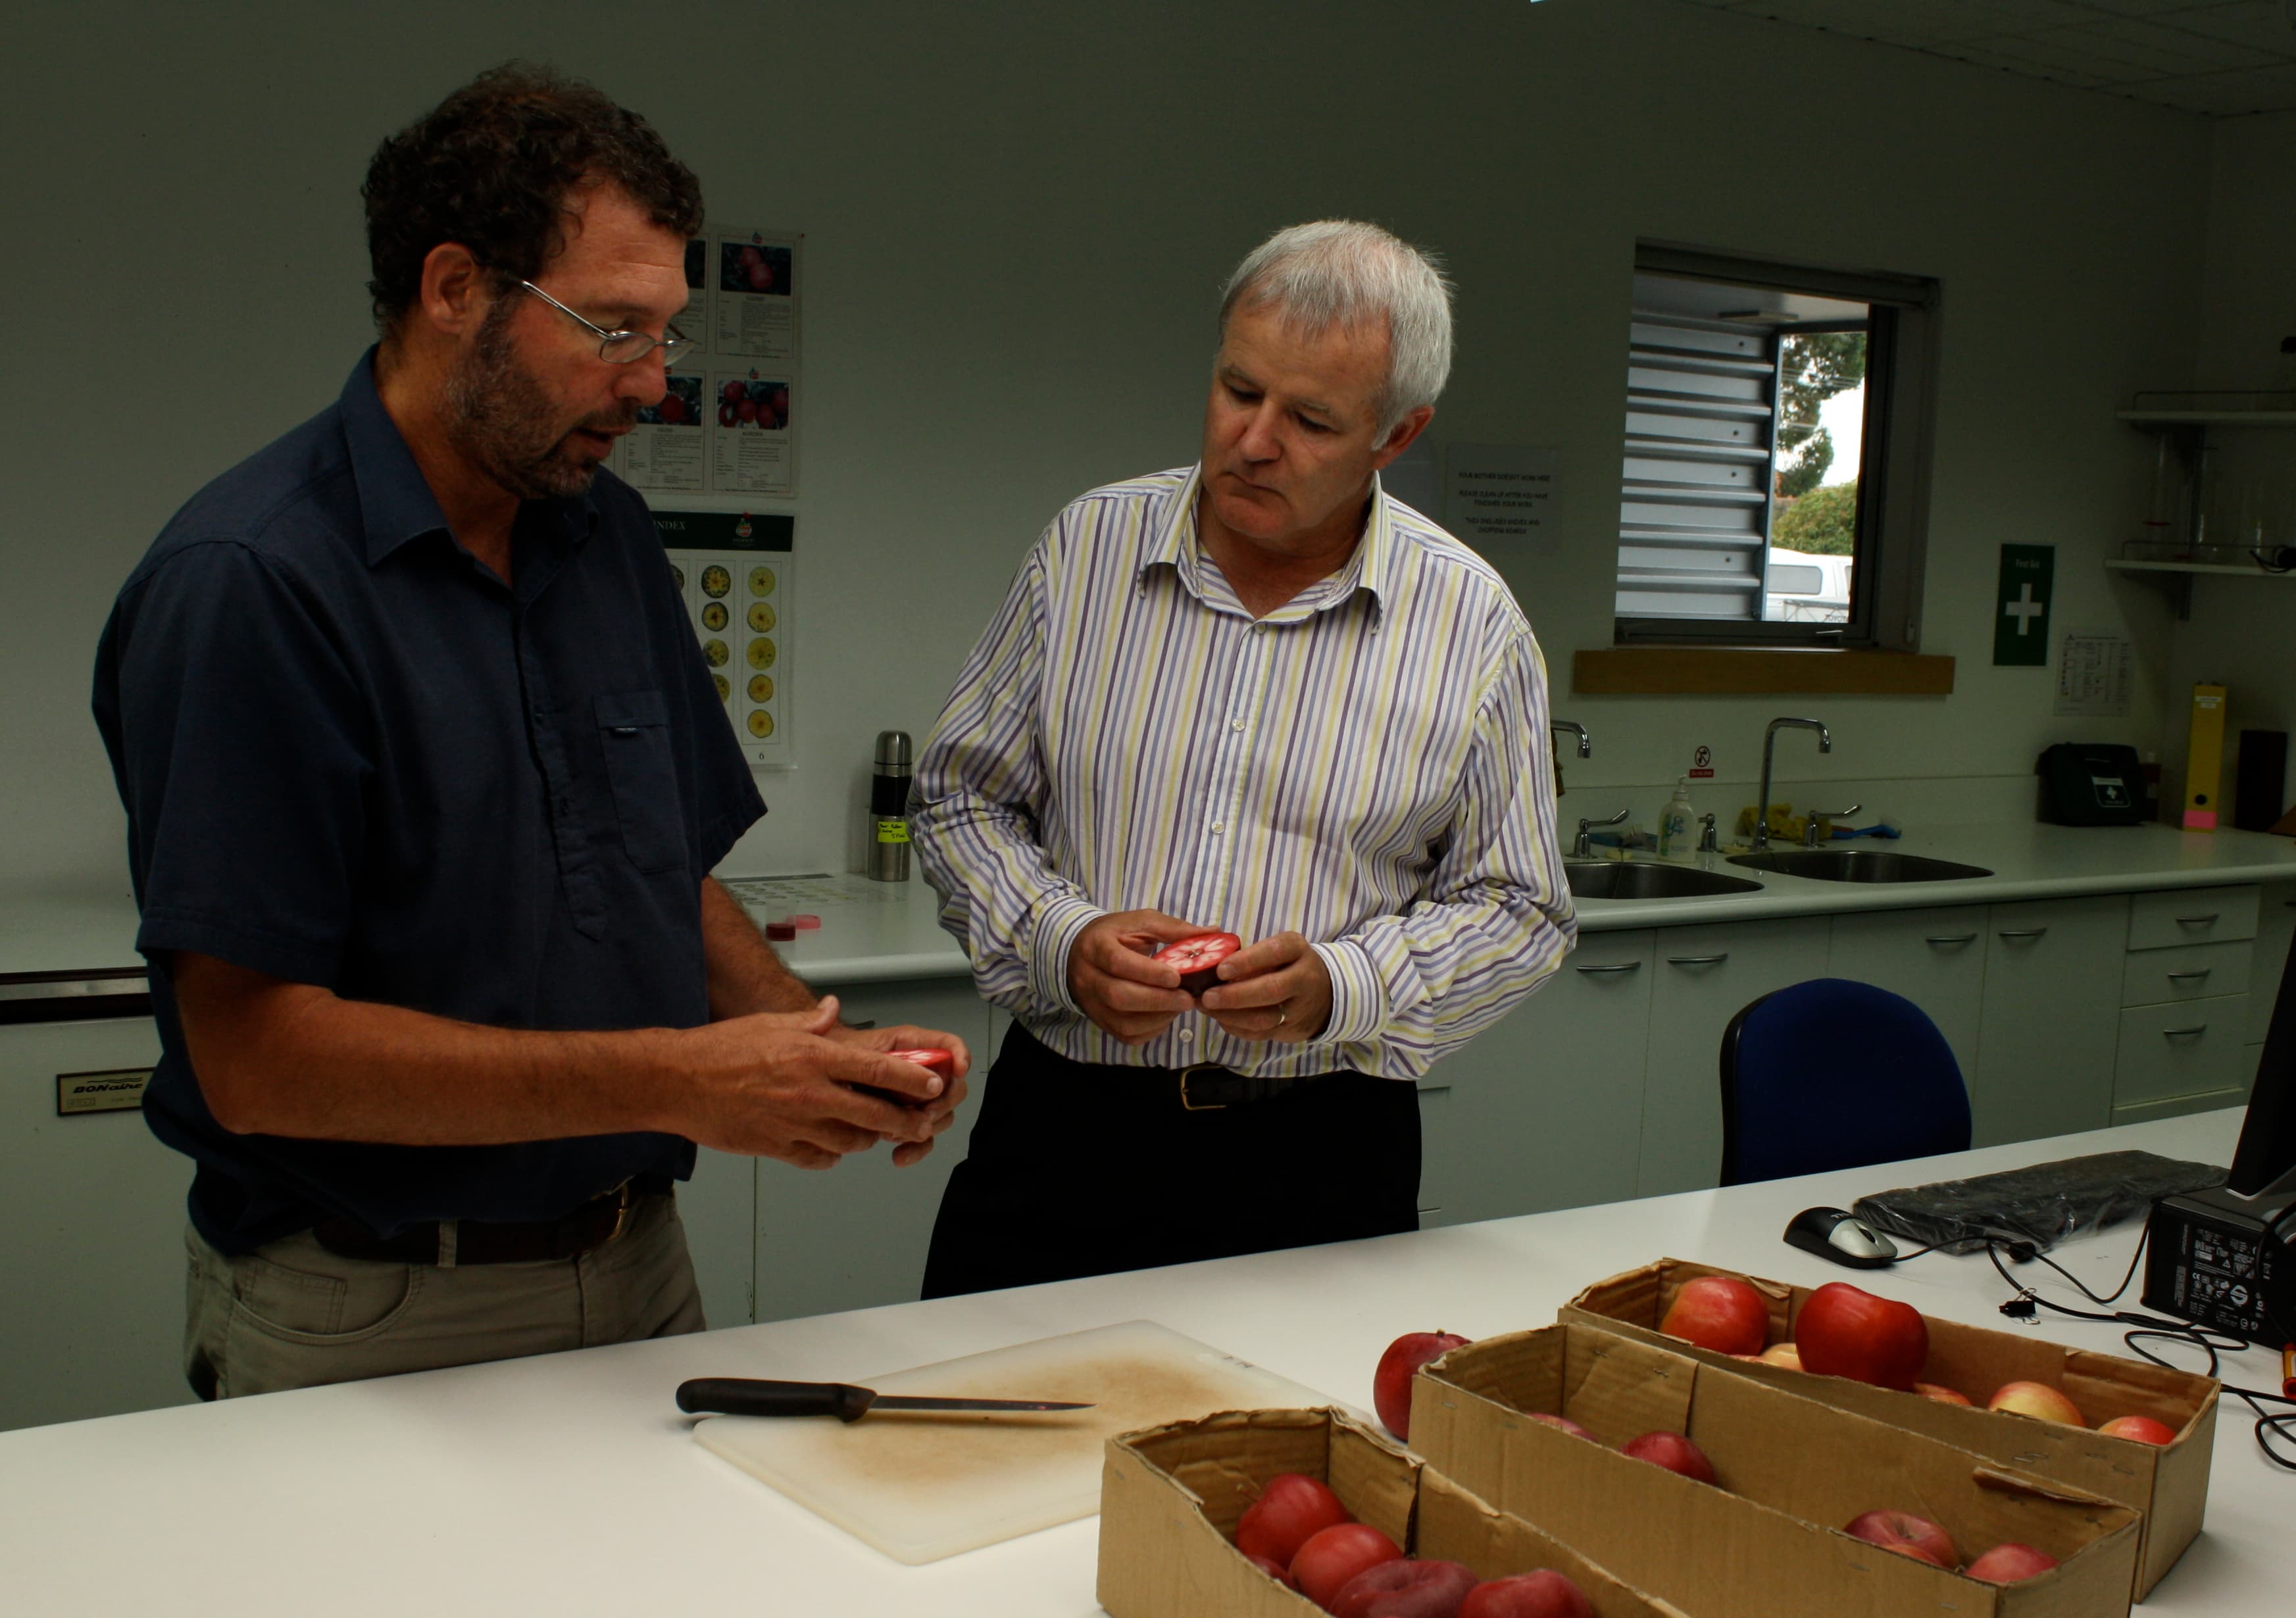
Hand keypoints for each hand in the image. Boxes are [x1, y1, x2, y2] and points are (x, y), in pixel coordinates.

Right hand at [671, 998, 950, 1168]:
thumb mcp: (770, 1023)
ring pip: (851, 1142)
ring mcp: (794, 1124)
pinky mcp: (776, 1148)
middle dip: (904, 1122)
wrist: (677, 1082)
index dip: (912, 1080)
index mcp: (812, 1056)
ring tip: (870, 1132)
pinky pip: (819, 1159)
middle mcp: (809, 1092)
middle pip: (874, 1115)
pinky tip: (829, 1146)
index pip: (877, 1070)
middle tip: (919, 1124)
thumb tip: (832, 1011)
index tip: (935, 1085)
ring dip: (866, 1139)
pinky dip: (830, 1156)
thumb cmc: (721, 1049)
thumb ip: (809, 1023)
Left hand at [826, 1020, 971, 1166]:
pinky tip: (899, 1155)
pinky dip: (916, 1149)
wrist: (818, 1082)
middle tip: (924, 1113)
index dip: (959, 1055)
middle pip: (952, 1085)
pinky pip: (924, 1139)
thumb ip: (867, 1054)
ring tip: (897, 1132)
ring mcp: (915, 1100)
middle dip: (942, 1102)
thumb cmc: (833, 1060)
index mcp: (909, 1046)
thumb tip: (891, 1065)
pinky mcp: (907, 1122)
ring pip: (942, 1114)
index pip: (948, 1045)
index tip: (959, 1070)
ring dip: (926, 1127)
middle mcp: (918, 1073)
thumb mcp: (847, 1050)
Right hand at [1066, 909, 1207, 1044]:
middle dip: (1158, 1000)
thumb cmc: (1116, 935)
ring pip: (1123, 1022)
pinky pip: (1127, 1035)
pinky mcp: (1101, 1022)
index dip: (1148, 972)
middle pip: (1119, 996)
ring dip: (1158, 1017)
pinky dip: (1152, 1029)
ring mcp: (1092, 1004)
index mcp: (1096, 947)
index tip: (1177, 977)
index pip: (1118, 962)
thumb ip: (1174, 929)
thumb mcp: (1140, 922)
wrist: (1079, 954)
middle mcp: (1089, 978)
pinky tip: (1166, 1015)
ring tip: (1180, 1005)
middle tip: (1188, 999)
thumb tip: (1213, 932)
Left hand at [1198, 932, 1332, 1042]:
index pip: (1274, 952)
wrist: (1326, 994)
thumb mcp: (1279, 950)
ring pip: (1264, 1018)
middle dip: (1235, 995)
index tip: (1221, 969)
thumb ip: (1251, 956)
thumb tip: (1210, 966)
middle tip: (1207, 997)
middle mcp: (1304, 978)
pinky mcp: (1292, 1030)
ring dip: (1230, 1015)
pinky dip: (1236, 1027)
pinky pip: (1260, 1033)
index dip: (1247, 961)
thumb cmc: (1289, 965)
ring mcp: (1300, 1008)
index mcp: (1297, 949)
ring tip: (1206, 1008)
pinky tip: (1220, 1018)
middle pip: (1271, 989)